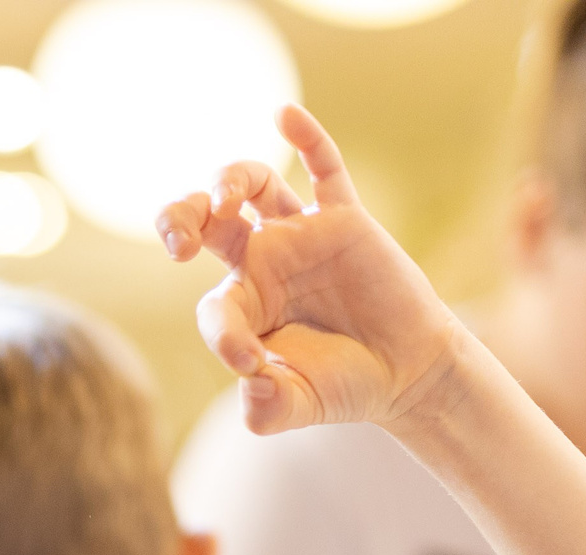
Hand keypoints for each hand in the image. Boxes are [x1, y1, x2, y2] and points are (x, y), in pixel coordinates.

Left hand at [156, 105, 466, 436]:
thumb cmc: (344, 385)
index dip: (225, 334)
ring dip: (229, 180)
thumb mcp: (297, 406)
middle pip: (205, 221)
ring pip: (254, 187)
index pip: (216, 307)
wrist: (406, 373)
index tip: (251, 364)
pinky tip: (284, 114)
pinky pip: (325, 169)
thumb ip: (267, 408)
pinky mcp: (345, 220)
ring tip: (223, 199)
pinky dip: (306, 138)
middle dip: (179, 219)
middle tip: (179, 245)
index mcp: (244, 303)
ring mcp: (302, 236)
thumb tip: (252, 384)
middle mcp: (264, 261)